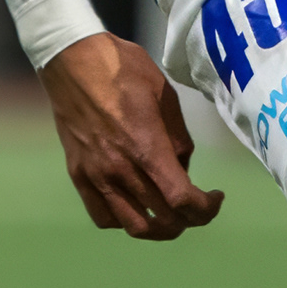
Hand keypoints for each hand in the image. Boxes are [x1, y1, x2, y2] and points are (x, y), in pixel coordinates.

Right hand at [42, 34, 220, 241]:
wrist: (71, 60)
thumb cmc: (123, 69)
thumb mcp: (165, 95)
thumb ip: (178, 139)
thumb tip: (182, 168)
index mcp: (146, 148)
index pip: (182, 200)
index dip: (206, 209)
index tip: (215, 198)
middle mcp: (120, 169)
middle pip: (163, 220)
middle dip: (190, 219)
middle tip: (198, 206)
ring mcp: (96, 176)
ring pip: (133, 227)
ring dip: (159, 227)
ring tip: (170, 214)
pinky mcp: (78, 175)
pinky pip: (104, 216)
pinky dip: (125, 219)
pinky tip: (135, 204)